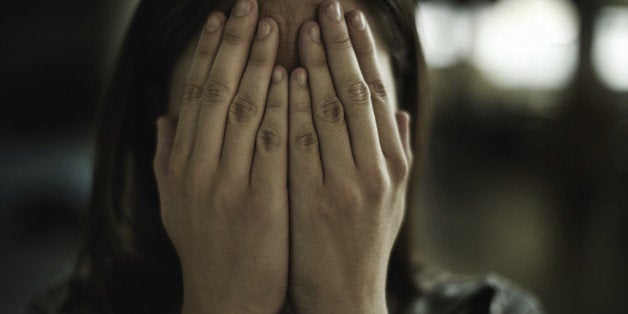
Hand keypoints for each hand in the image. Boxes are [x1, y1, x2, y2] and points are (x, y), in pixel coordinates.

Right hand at [153, 0, 288, 311]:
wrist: (225, 300)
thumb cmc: (206, 249)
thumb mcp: (174, 204)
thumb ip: (167, 158)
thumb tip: (164, 117)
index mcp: (181, 164)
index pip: (194, 94)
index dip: (207, 52)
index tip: (219, 18)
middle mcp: (199, 168)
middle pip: (218, 91)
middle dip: (235, 44)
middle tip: (249, 6)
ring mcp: (229, 185)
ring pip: (246, 110)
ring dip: (261, 64)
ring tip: (274, 27)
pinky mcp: (262, 202)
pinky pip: (274, 145)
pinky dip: (282, 108)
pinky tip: (293, 79)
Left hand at [287, 1, 412, 312]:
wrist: (345, 297)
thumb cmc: (363, 244)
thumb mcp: (392, 200)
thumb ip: (399, 153)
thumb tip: (404, 112)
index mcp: (395, 164)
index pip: (381, 95)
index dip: (366, 52)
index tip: (352, 18)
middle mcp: (378, 169)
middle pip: (359, 93)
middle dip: (342, 46)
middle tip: (328, 7)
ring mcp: (349, 184)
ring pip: (334, 111)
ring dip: (318, 66)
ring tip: (304, 28)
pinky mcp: (316, 201)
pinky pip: (304, 144)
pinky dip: (297, 107)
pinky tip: (288, 78)